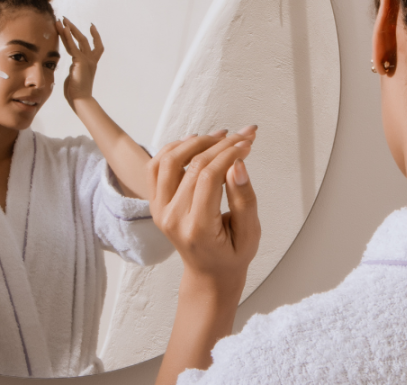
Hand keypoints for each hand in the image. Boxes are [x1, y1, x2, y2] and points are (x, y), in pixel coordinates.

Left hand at [57, 17, 102, 107]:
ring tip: (62, 19)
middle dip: (75, 28)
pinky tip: (63, 28)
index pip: (96, 47)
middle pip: (85, 40)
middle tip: (66, 19)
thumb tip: (71, 69)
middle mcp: (90, 60)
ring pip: (78, 40)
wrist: (81, 99)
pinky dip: (67, 36)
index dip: (95, 35)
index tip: (91, 26)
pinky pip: (72, 45)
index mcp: (91, 64)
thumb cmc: (76, 93)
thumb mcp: (75, 78)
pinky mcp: (79, 61)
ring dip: (69, 28)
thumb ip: (74, 70)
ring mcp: (86, 60)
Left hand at [148, 127, 260, 297]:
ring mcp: (160, 209)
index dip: (230, 154)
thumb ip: (244, 199)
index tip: (248, 143)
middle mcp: (172, 218)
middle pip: (193, 166)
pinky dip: (174, 148)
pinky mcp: (156, 202)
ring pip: (169, 160)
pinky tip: (196, 143)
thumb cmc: (232, 254)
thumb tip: (238, 164)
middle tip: (242, 135)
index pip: (210, 177)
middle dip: (221, 144)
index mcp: (196, 228)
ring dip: (196, 142)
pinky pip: (156, 166)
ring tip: (219, 136)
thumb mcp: (250, 233)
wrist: (209, 272)